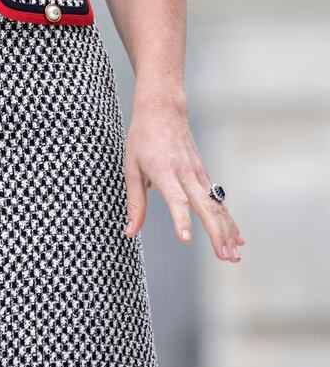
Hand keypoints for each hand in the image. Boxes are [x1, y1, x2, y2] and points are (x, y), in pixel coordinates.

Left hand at [123, 92, 245, 261]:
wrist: (163, 109)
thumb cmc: (143, 138)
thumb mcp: (131, 168)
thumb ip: (134, 202)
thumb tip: (130, 232)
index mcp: (164, 172)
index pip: (176, 199)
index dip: (181, 219)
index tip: (187, 238)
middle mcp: (186, 174)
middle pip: (205, 206)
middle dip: (217, 234)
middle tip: (226, 257)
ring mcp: (199, 173)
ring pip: (217, 206)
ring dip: (227, 231)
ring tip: (234, 255)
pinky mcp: (204, 174)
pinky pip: (218, 200)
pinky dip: (228, 219)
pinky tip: (236, 238)